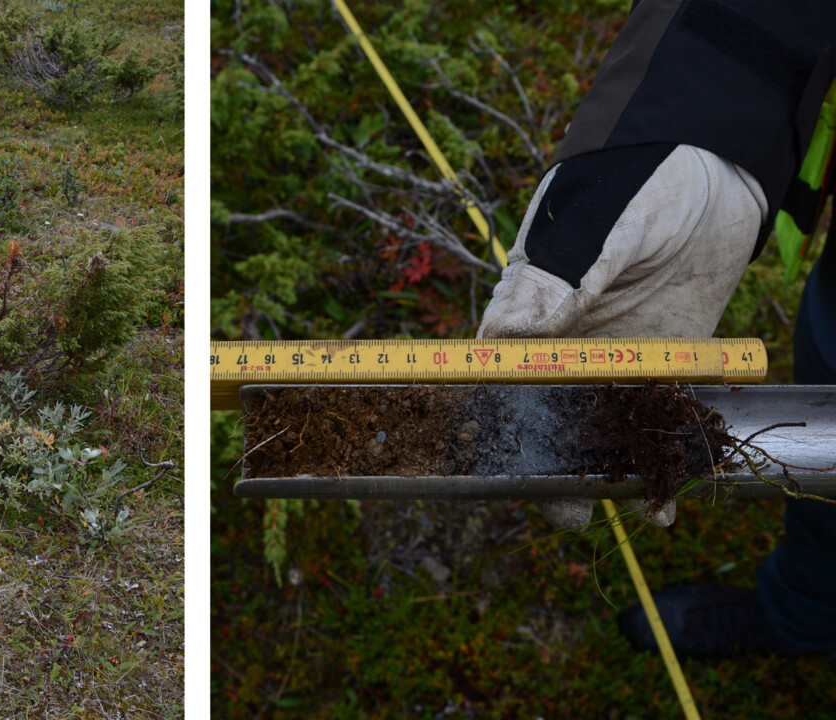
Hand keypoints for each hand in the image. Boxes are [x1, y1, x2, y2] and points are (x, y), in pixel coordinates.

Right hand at [479, 144, 765, 528]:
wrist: (711, 166)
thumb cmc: (635, 184)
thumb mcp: (596, 225)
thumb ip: (562, 278)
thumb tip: (516, 335)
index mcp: (526, 316)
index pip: (489, 379)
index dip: (485, 421)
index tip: (495, 461)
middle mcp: (561, 350)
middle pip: (537, 421)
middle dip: (542, 467)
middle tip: (563, 502)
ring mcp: (611, 365)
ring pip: (591, 434)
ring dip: (599, 476)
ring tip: (624, 502)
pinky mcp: (662, 372)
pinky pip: (649, 427)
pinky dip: (654, 464)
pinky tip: (665, 497)